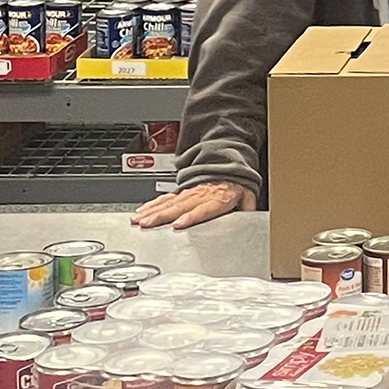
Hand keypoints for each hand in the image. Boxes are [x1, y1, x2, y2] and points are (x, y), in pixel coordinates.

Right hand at [132, 179, 253, 229]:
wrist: (226, 165)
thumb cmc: (235, 184)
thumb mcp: (247, 194)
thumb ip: (247, 206)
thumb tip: (250, 213)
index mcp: (216, 198)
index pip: (202, 209)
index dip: (190, 217)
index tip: (178, 224)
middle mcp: (198, 195)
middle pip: (178, 207)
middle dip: (160, 216)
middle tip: (146, 224)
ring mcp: (188, 193)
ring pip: (167, 203)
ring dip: (151, 212)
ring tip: (139, 220)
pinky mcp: (181, 192)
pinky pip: (164, 199)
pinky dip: (151, 205)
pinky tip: (141, 211)